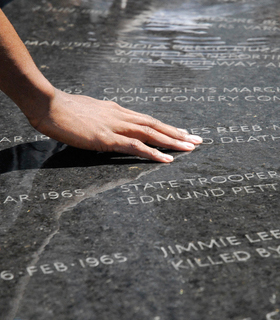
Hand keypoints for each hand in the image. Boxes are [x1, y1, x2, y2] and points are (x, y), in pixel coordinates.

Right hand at [30, 88, 202, 162]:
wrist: (49, 105)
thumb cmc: (66, 109)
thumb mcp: (91, 111)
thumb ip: (105, 117)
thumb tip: (112, 123)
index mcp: (118, 110)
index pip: (148, 119)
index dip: (166, 127)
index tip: (182, 132)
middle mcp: (122, 116)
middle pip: (156, 124)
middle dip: (178, 133)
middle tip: (197, 140)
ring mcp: (116, 127)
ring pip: (151, 133)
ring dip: (173, 141)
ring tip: (191, 148)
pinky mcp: (107, 139)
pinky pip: (135, 146)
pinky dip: (153, 152)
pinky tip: (167, 159)